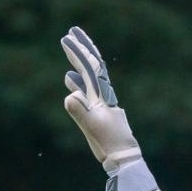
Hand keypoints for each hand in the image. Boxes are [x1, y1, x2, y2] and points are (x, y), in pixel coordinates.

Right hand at [61, 27, 140, 171]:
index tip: (66, 37)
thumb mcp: (92, 128)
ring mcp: (102, 103)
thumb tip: (70, 95)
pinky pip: (88, 93)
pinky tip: (70, 81)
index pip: (90, 68)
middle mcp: (104, 96)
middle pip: (93, 67)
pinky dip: (79, 83)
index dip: (78, 52)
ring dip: (79, 64)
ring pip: (90, 78)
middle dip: (82, 49)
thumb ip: (80, 112)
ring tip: (69, 50)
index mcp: (102, 96)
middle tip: (71, 32)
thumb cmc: (109, 144)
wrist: (124, 158)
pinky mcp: (101, 113)